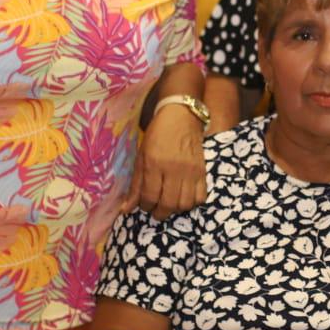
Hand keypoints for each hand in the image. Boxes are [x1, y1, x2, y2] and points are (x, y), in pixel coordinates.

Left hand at [122, 103, 206, 219]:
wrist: (182, 116)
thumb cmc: (157, 134)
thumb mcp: (141, 156)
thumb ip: (135, 184)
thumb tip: (126, 209)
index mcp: (155, 163)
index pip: (150, 196)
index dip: (145, 206)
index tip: (144, 205)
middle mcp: (174, 169)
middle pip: (168, 204)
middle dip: (159, 213)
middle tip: (156, 210)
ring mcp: (191, 171)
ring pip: (185, 204)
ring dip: (175, 209)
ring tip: (169, 203)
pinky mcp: (203, 171)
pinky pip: (201, 197)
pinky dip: (192, 202)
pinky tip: (184, 196)